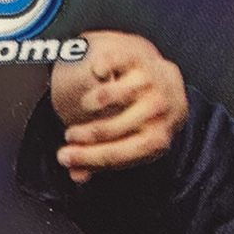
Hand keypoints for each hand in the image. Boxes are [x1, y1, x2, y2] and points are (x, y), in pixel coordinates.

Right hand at [50, 32, 187, 182]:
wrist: (169, 81)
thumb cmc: (144, 118)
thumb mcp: (132, 141)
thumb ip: (104, 159)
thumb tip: (76, 175)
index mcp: (157, 139)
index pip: (118, 154)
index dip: (87, 157)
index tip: (64, 157)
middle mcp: (157, 112)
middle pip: (110, 129)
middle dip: (84, 135)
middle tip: (69, 135)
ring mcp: (149, 83)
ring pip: (109, 97)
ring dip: (90, 104)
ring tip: (85, 107)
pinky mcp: (139, 58)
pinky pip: (109, 64)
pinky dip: (98, 70)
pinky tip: (98, 76)